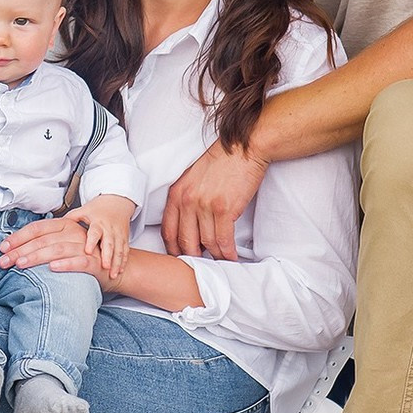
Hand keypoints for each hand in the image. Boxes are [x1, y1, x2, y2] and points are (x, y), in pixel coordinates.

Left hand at [0, 217, 115, 289]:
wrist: (113, 267)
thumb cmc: (83, 256)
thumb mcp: (64, 244)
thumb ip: (46, 242)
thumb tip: (17, 249)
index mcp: (64, 225)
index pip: (37, 229)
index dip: (18, 237)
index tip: (3, 248)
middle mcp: (73, 233)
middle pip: (42, 240)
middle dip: (20, 251)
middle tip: (4, 261)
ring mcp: (84, 247)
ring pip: (57, 249)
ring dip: (37, 256)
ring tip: (21, 264)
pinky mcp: (94, 262)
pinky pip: (79, 262)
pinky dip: (65, 264)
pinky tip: (52, 268)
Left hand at [71, 195, 135, 277]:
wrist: (117, 203)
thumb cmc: (97, 209)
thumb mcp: (83, 211)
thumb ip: (70, 220)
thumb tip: (52, 227)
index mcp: (97, 222)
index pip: (94, 232)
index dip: (91, 241)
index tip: (87, 251)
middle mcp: (109, 228)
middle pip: (109, 242)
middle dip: (108, 255)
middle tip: (104, 266)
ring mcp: (118, 234)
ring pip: (119, 249)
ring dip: (116, 262)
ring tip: (113, 274)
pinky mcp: (124, 239)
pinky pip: (125, 251)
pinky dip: (123, 262)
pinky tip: (119, 271)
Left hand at [162, 141, 266, 260]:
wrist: (244, 147)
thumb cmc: (222, 161)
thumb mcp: (193, 177)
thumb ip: (187, 198)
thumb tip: (191, 223)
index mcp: (177, 193)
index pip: (168, 230)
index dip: (173, 249)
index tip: (181, 257)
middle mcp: (187, 201)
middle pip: (184, 242)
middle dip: (193, 257)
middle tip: (202, 265)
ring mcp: (205, 206)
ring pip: (206, 243)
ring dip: (215, 256)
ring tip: (221, 262)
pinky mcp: (224, 210)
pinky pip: (223, 240)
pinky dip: (228, 252)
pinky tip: (232, 257)